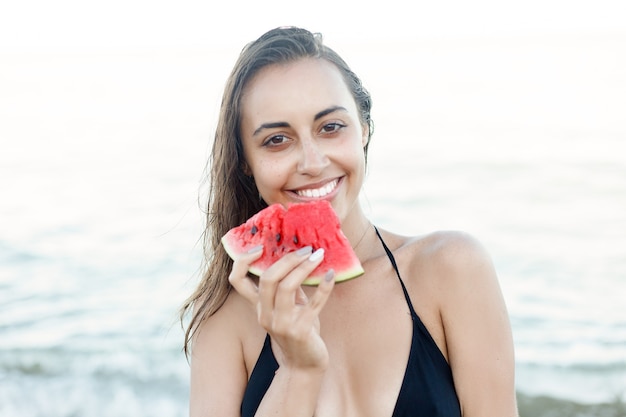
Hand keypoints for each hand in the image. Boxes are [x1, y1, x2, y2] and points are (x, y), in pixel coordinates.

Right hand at [229, 245, 334, 370]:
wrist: (304, 366)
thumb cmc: (298, 332)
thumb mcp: (288, 308)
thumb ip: (289, 286)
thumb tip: (298, 257)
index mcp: (259, 308)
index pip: (237, 281)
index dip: (243, 261)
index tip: (260, 246)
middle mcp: (266, 315)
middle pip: (268, 279)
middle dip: (287, 259)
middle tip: (305, 249)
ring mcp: (282, 324)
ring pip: (287, 287)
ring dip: (304, 268)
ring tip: (318, 256)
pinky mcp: (301, 331)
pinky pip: (313, 303)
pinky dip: (324, 287)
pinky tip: (331, 274)